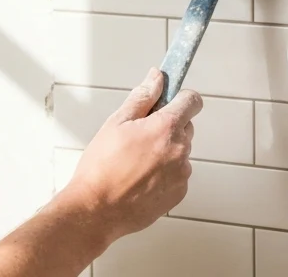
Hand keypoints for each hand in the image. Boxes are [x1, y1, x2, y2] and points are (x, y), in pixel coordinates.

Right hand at [58, 69, 202, 241]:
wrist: (95, 211)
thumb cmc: (101, 168)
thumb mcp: (116, 123)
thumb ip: (142, 97)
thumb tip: (157, 77)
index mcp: (166, 128)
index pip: (192, 102)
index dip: (181, 98)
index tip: (170, 100)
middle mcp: (180, 150)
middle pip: (185, 127)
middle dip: (167, 126)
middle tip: (139, 136)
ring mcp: (181, 174)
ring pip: (180, 152)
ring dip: (165, 151)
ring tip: (135, 162)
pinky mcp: (178, 193)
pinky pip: (177, 174)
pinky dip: (164, 173)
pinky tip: (140, 179)